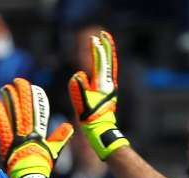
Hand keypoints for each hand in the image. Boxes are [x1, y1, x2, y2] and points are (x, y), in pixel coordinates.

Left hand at [0, 77, 73, 177]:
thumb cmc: (42, 168)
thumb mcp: (53, 152)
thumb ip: (59, 139)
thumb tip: (69, 127)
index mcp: (40, 135)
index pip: (39, 112)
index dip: (35, 98)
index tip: (32, 87)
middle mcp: (30, 134)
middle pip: (27, 109)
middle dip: (23, 93)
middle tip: (17, 81)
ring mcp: (19, 138)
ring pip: (15, 114)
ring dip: (10, 100)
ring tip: (5, 87)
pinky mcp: (8, 145)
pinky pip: (2, 127)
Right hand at [69, 31, 128, 159]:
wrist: (101, 131)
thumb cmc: (91, 121)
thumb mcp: (83, 106)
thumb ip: (79, 89)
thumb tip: (79, 74)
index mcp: (103, 87)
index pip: (100, 64)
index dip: (97, 51)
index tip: (94, 39)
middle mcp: (108, 85)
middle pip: (107, 62)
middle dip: (105, 47)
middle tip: (102, 35)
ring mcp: (109, 88)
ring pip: (108, 66)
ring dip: (106, 54)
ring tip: (103, 43)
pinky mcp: (107, 92)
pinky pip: (106, 73)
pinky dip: (104, 64)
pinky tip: (102, 62)